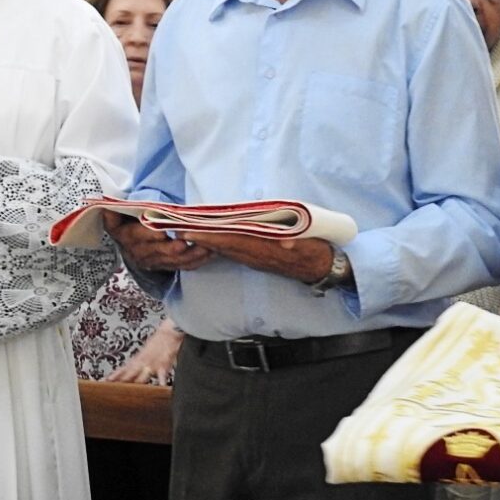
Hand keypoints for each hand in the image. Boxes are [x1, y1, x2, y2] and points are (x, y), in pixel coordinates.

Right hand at [105, 215, 213, 271]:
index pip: (135, 236)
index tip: (161, 233)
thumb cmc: (129, 218)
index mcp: (124, 235)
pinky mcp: (166, 266)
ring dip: (189, 256)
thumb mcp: (119, 213)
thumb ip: (115, 209)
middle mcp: (137, 252)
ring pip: (172, 262)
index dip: (148, 235)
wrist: (132, 237)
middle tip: (186, 243)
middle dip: (171, 250)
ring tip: (205, 248)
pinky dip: (196, 261)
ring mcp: (152, 262)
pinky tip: (210, 254)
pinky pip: (182, 266)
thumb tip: (106, 207)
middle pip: (156, 252)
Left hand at [109, 324, 182, 384]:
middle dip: (119, 382)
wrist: (170, 331)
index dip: (113, 376)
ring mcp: (152, 365)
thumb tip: (132, 370)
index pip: (122, 369)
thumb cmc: (160, 341)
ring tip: (129, 394)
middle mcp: (142, 363)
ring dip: (135, 384)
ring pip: (141, 378)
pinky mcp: (163, 365)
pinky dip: (160, 382)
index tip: (104, 382)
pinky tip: (160, 387)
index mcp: (138, 359)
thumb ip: (139, 362)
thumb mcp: (146, 351)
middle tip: (110, 389)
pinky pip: (161, 376)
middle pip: (128, 375)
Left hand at [187, 233, 336, 285]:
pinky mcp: (257, 259)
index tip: (192, 231)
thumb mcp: (308, 244)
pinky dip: (219, 245)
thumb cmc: (314, 251)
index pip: (232, 241)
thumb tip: (287, 240)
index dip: (211, 236)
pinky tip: (211, 241)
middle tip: (178, 230)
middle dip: (201, 239)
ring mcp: (255, 258)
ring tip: (189, 233)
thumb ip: (297, 242)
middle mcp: (255, 255)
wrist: (320, 269)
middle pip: (223, 246)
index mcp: (264, 249)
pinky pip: (233, 252)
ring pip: (226, 249)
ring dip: (207, 242)